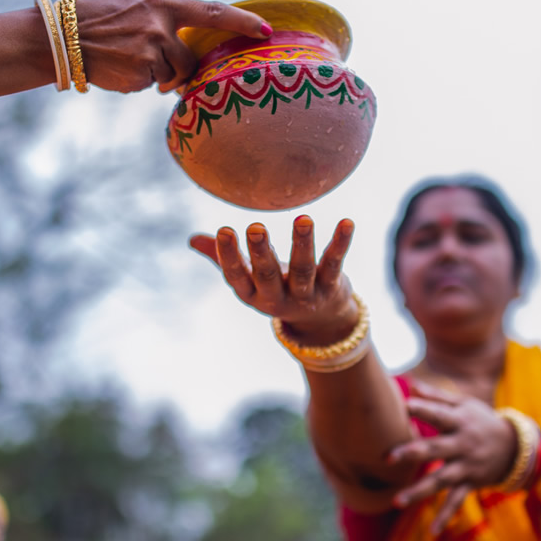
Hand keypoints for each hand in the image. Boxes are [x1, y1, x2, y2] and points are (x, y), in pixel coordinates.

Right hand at [77, 0, 270, 93]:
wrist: (63, 37)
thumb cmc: (99, 20)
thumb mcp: (135, 7)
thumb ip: (164, 21)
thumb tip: (188, 50)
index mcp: (162, 4)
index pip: (212, 12)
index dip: (242, 22)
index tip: (267, 31)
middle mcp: (161, 26)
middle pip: (189, 60)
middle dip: (176, 69)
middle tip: (151, 63)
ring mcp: (151, 52)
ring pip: (170, 77)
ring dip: (154, 76)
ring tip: (126, 61)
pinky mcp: (140, 75)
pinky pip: (149, 86)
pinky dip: (137, 83)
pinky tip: (117, 69)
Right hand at [189, 216, 357, 344]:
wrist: (320, 322)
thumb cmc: (277, 288)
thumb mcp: (249, 279)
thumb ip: (222, 258)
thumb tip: (193, 240)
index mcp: (252, 293)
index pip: (236, 276)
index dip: (229, 256)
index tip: (224, 230)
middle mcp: (277, 298)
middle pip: (269, 275)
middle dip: (262, 252)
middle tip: (256, 227)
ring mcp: (305, 295)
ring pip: (304, 270)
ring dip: (303, 244)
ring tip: (303, 219)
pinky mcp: (332, 288)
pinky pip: (335, 263)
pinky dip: (340, 243)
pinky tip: (347, 222)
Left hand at [385, 382, 517, 533]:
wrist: (517, 447)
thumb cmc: (481, 420)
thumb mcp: (465, 404)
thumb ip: (437, 396)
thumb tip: (410, 384)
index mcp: (460, 421)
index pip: (438, 413)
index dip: (422, 408)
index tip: (403, 405)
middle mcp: (462, 444)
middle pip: (434, 448)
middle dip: (411, 453)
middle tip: (387, 457)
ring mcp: (466, 466)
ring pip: (440, 480)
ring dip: (418, 491)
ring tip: (395, 501)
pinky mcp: (470, 483)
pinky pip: (456, 502)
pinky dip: (445, 517)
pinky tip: (432, 531)